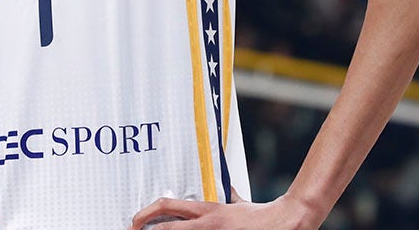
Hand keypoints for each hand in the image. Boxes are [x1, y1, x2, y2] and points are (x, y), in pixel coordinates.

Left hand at [129, 192, 320, 229]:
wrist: (283, 223)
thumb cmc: (260, 216)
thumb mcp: (238, 204)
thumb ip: (227, 199)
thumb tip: (223, 192)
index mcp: (208, 211)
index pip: (168, 207)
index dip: (146, 213)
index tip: (135, 220)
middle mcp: (206, 226)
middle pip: (166, 229)